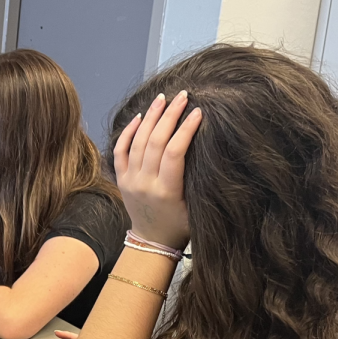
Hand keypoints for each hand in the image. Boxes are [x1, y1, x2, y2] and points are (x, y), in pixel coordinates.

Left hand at [113, 91, 202, 249]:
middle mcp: (145, 183)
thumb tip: (217, 153)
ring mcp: (130, 180)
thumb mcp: (197, 208)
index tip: (199, 112)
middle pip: (155, 142)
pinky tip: (139, 117)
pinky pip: (120, 151)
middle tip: (182, 96)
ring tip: (162, 98)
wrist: (151, 242)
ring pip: (137, 142)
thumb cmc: (181, 225)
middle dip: (169, 115)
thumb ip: (200, 182)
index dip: (186, 130)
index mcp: (167, 191)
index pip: (174, 153)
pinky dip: (128, 132)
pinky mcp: (121, 179)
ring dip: (150, 117)